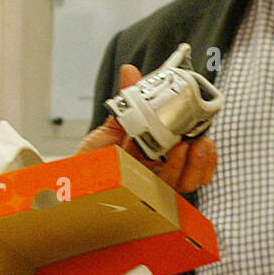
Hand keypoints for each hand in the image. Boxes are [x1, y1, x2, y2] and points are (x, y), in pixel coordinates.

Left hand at [78, 63, 216, 193]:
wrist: (66, 184)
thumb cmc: (90, 161)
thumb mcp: (110, 129)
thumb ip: (126, 103)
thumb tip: (130, 71)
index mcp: (158, 157)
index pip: (191, 155)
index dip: (205, 151)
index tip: (207, 133)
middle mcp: (157, 175)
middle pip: (192, 173)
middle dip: (202, 158)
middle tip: (201, 141)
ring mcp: (149, 190)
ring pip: (181, 185)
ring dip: (189, 167)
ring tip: (186, 147)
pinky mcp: (138, 202)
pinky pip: (160, 195)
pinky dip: (167, 178)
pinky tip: (167, 163)